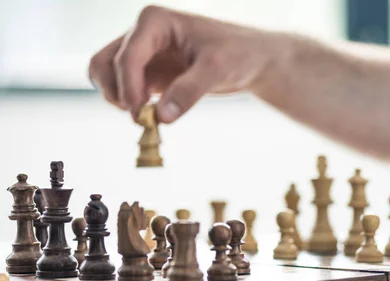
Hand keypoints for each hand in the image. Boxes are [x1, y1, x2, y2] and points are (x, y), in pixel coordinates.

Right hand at [88, 5, 282, 122]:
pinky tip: (151, 116)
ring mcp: (144, 52)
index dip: (128, 87)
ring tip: (144, 117)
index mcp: (155, 21)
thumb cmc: (238, 54)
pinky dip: (129, 103)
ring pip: (106, 74)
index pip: (127, 56)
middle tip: (140, 118)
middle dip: (116, 92)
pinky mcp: (149, 71)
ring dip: (117, 98)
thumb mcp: (217, 70)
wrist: (252, 58)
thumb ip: (189, 91)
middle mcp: (143, 33)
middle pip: (104, 63)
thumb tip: (162, 118)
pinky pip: (125, 87)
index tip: (139, 115)